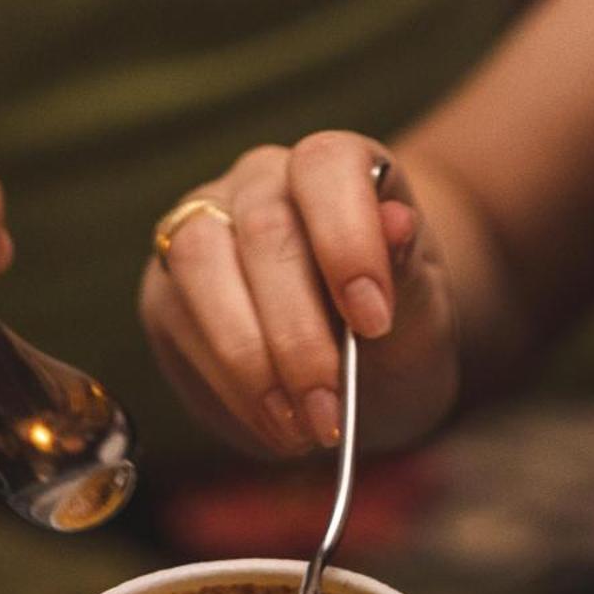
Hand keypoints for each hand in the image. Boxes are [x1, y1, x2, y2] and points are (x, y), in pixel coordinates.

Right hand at [139, 132, 456, 456]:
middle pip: (263, 229)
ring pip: (199, 265)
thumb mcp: (423, 319)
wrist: (366, 375)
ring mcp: (204, 229)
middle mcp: (262, 183)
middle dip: (297, 334)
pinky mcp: (169, 290)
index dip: (347, 239)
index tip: (373, 323)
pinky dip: (228, 386)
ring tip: (300, 427)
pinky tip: (273, 424)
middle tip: (330, 411)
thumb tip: (398, 221)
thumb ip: (407, 275)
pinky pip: (177, 322)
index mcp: (337, 170)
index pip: (327, 166)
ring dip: (250, 361)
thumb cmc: (399, 334)